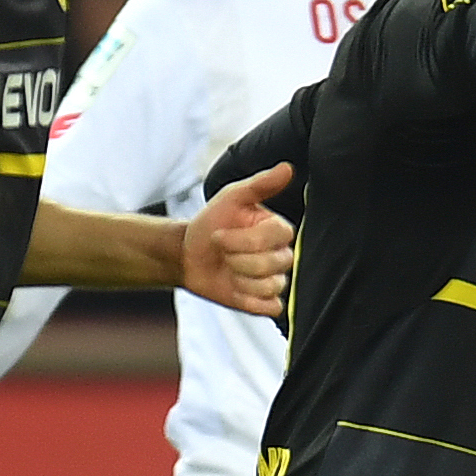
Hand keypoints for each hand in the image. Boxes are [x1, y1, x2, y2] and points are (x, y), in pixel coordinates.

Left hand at [185, 162, 296, 316]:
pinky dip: (250, 301)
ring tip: (227, 270)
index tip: (218, 235)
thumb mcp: (231, 198)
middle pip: (273, 265)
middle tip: (221, 253)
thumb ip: (261, 185)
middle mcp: (281, 254)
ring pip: (271, 287)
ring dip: (240, 280)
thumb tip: (288, 168)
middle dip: (238, 260)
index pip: (276, 238)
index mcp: (278, 229)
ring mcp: (274, 279)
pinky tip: (234, 288)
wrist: (187, 254)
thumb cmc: (211, 222)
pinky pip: (270, 308)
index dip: (243, 240)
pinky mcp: (264, 302)